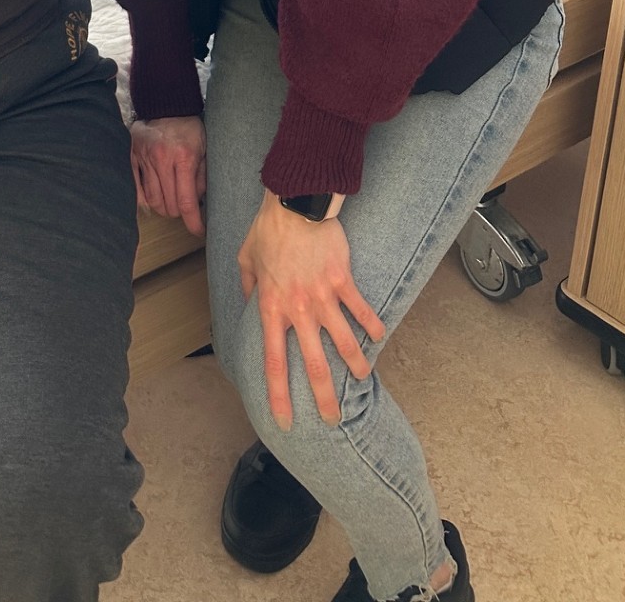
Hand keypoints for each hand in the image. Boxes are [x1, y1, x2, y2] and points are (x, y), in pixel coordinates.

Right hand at [130, 116, 206, 235]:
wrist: (167, 105)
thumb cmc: (189, 129)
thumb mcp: (204, 151)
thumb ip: (201, 179)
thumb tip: (198, 206)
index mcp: (184, 158)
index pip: (187, 201)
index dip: (193, 221)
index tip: (198, 231)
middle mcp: (162, 159)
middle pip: (168, 205)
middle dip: (179, 212)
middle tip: (184, 206)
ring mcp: (144, 158)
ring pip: (152, 200)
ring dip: (163, 206)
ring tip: (170, 200)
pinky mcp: (131, 156)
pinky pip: (136, 189)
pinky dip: (145, 199)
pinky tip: (154, 197)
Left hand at [237, 192, 386, 429]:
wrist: (294, 202)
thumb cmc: (267, 229)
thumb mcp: (246, 258)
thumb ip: (248, 287)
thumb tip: (249, 305)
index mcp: (270, 307)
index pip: (274, 362)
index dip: (279, 395)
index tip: (284, 421)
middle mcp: (297, 309)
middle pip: (313, 365)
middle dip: (323, 398)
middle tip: (332, 421)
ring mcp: (322, 297)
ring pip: (344, 343)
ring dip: (356, 366)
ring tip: (363, 380)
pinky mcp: (343, 281)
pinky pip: (361, 310)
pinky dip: (372, 326)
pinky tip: (379, 337)